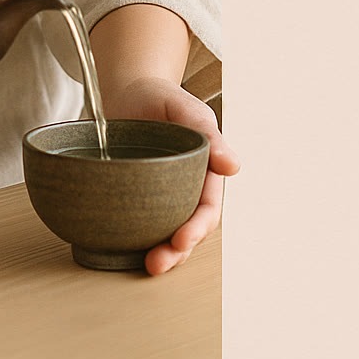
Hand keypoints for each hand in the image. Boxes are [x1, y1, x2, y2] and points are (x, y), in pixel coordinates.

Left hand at [100, 75, 238, 276]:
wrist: (127, 92)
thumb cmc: (161, 96)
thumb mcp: (184, 107)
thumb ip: (206, 130)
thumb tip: (233, 167)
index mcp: (205, 170)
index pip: (208, 207)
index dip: (198, 227)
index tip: (181, 239)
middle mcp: (187, 188)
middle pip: (190, 228)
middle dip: (177, 251)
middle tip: (155, 264)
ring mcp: (162, 196)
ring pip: (168, 233)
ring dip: (162, 254)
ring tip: (147, 266)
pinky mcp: (138, 199)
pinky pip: (142, 226)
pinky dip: (136, 243)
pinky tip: (124, 253)